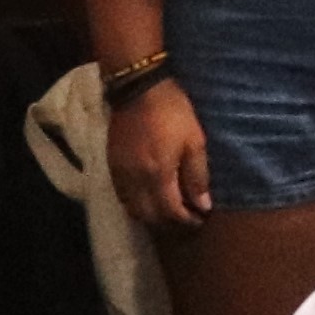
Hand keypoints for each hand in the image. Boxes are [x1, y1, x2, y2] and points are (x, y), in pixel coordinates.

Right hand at [106, 71, 214, 227]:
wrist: (139, 91)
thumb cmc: (173, 113)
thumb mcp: (194, 142)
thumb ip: (197, 176)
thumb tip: (203, 205)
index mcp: (157, 174)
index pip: (169, 211)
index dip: (185, 221)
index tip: (199, 220)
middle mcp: (134, 180)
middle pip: (148, 216)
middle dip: (168, 223)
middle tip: (186, 220)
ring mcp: (119, 174)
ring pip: (132, 209)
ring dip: (150, 216)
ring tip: (169, 212)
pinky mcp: (111, 166)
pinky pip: (122, 197)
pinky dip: (136, 205)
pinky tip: (149, 199)